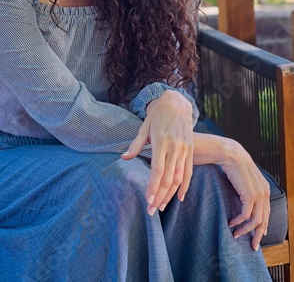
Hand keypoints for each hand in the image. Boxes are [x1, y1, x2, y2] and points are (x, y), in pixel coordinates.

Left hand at [121, 90, 193, 214]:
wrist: (178, 103)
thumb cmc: (158, 115)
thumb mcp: (145, 126)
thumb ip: (136, 144)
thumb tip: (124, 158)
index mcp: (161, 141)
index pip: (158, 169)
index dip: (153, 185)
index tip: (148, 199)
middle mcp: (175, 147)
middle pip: (168, 177)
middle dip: (159, 195)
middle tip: (151, 210)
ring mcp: (184, 150)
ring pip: (179, 178)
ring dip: (170, 194)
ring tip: (161, 207)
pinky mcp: (190, 151)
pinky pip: (189, 172)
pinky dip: (185, 186)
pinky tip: (179, 198)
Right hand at [217, 140, 269, 250]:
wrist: (230, 154)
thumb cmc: (233, 165)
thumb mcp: (244, 178)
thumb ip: (247, 188)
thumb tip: (244, 200)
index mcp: (265, 189)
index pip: (266, 213)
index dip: (262, 227)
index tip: (256, 236)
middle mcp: (265, 193)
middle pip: (264, 220)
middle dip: (257, 235)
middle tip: (251, 246)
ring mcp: (259, 194)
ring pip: (255, 221)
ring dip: (245, 231)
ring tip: (235, 235)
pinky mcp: (250, 195)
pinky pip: (245, 216)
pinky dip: (238, 222)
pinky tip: (231, 223)